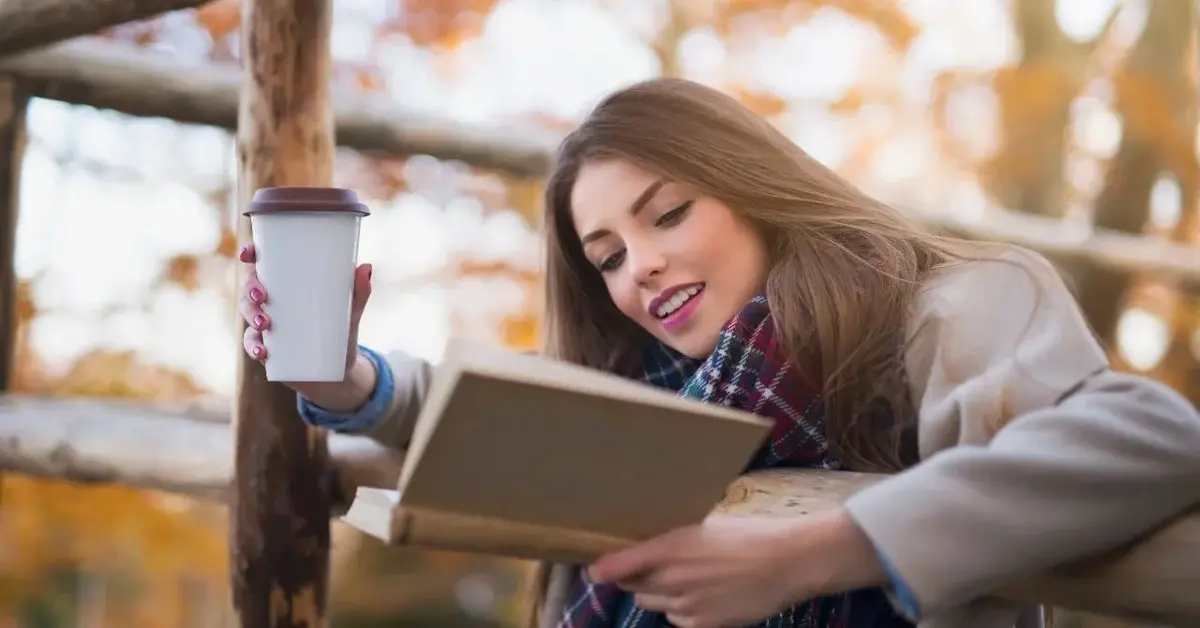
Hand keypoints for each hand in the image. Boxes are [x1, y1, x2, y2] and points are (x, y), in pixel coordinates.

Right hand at [237, 243, 375, 409]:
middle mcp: (272, 301)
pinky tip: (262, 351)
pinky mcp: (267, 347)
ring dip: (250, 316)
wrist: (339, 369)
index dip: (249, 254)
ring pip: (247, 313)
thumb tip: (366, 268)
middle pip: (250, 287)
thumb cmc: (341, 332)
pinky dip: (253, 347)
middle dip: (250, 289)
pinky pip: (252, 344)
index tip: (248, 254)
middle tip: (262, 297)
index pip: (262, 264)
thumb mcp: (351, 312)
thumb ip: (359, 292)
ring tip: (264, 324)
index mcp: (288, 284)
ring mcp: (266, 324)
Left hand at [587, 509, 885, 627]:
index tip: (594, 571)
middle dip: (633, 578)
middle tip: (646, 569)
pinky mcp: (703, 624)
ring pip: (652, 604)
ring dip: (656, 594)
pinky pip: (676, 620)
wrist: (787, 563)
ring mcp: (686, 605)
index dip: (604, 569)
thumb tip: (657, 546)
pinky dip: (680, 611)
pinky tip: (700, 598)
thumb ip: (677, 540)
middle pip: (633, 586)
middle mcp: (672, 578)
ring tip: (680, 582)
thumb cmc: (751, 535)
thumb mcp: (707, 526)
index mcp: (672, 547)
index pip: (621, 564)